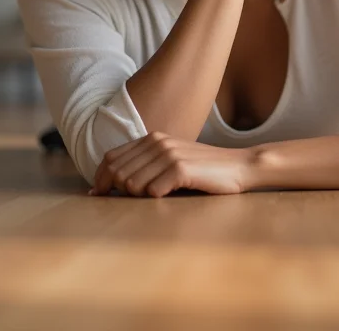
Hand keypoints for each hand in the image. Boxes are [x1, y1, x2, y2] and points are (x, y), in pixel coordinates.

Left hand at [89, 131, 256, 196]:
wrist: (239, 166)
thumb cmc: (203, 170)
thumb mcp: (170, 160)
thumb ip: (142, 166)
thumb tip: (102, 187)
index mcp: (152, 138)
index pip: (110, 158)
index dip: (100, 179)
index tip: (100, 196)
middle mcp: (158, 142)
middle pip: (117, 173)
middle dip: (120, 192)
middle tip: (139, 200)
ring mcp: (170, 154)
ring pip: (132, 185)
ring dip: (140, 197)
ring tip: (159, 196)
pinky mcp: (181, 169)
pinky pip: (152, 191)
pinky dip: (157, 198)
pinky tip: (171, 195)